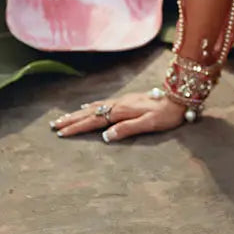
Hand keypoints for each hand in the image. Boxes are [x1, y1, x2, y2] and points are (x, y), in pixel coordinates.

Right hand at [49, 91, 187, 141]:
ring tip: (64, 118)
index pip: (94, 121)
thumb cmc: (167, 114)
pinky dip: (91, 106)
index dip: (77, 127)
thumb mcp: (149, 124)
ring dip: (78, 113)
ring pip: (95, 107)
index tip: (61, 133)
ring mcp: (122, 101)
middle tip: (54, 125)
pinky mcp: (127, 100)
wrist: (180, 97)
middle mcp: (119, 104)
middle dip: (71, 119)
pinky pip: (103, 103)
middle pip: (90, 113)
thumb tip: (105, 136)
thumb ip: (127, 129)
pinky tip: (87, 107)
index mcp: (122, 112)